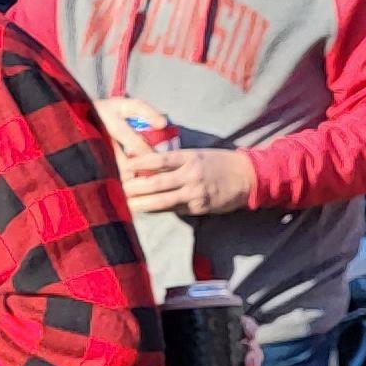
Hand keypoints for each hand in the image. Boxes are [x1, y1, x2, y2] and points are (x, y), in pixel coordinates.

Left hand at [117, 132, 252, 218]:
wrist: (247, 177)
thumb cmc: (218, 163)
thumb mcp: (197, 154)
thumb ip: (174, 160)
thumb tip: (145, 164)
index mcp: (189, 157)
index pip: (158, 159)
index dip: (138, 163)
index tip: (122, 166)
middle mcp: (191, 174)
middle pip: (156, 182)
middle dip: (134, 187)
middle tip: (117, 188)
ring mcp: (195, 193)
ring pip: (162, 200)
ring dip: (142, 203)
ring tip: (125, 205)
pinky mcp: (199, 207)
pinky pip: (174, 210)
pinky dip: (158, 210)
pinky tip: (145, 210)